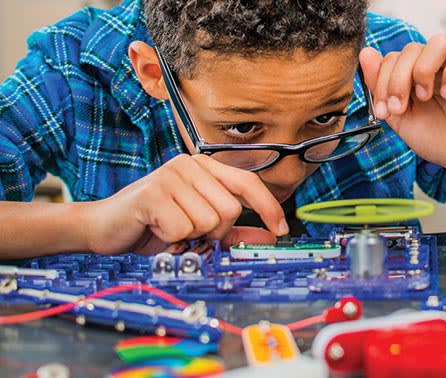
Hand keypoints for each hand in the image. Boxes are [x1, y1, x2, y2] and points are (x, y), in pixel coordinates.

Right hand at [82, 154, 284, 254]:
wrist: (104, 228)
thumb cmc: (153, 226)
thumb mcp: (200, 228)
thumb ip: (236, 231)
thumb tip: (271, 236)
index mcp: (204, 168)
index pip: (248, 182)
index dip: (269, 207)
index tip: (281, 229)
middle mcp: (189, 165)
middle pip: (231, 209)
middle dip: (216, 233)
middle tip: (192, 234)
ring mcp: (171, 176)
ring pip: (209, 221)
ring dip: (192, 237)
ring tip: (172, 230)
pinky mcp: (153, 193)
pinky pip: (184, 228)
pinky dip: (173, 240)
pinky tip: (157, 230)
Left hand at [359, 35, 445, 175]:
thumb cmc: (437, 139)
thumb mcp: (401, 119)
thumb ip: (382, 89)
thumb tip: (365, 54)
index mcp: (413, 76)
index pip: (392, 58)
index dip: (382, 81)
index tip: (384, 111)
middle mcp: (434, 68)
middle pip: (411, 49)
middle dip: (398, 79)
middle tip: (401, 107)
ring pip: (438, 43)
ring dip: (424, 69)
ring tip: (425, 96)